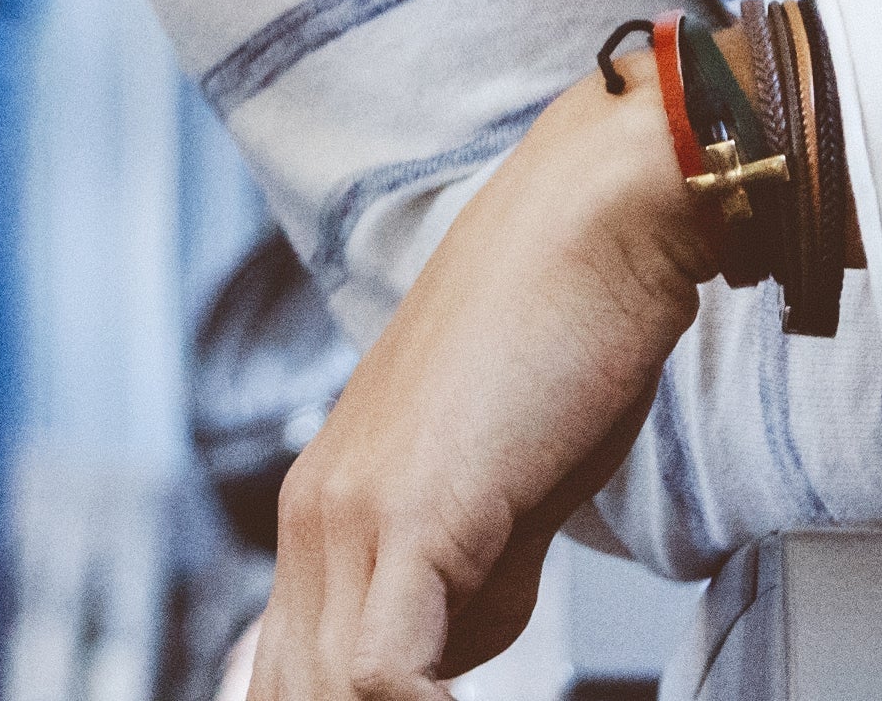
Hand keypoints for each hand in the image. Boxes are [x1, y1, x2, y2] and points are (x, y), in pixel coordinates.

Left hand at [243, 67, 708, 700]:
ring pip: (318, 691)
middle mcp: (319, 513)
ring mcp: (352, 513)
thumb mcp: (501, 500)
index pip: (289, 668)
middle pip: (286, 685)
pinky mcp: (410, 514)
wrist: (595, 226)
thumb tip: (445, 661)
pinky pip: (378, 674)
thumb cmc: (565, 343)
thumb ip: (466, 587)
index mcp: (330, 510)